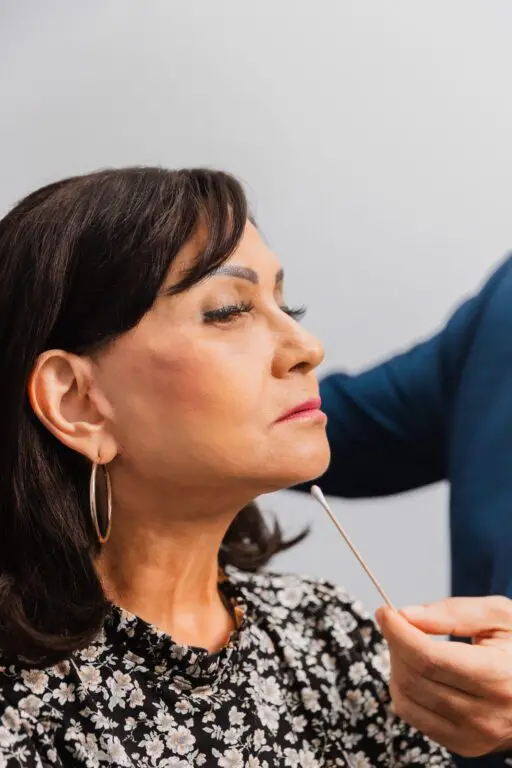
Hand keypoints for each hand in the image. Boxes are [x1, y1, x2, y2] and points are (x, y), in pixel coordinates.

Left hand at [375, 596, 511, 757]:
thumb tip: (406, 615)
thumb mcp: (499, 616)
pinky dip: (404, 689)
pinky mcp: (463, 744)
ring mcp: (474, 736)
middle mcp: (487, 715)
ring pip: (407, 699)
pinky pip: (413, 716)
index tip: (385, 612)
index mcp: (499, 677)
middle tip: (398, 624)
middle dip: (395, 644)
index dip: (399, 633)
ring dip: (396, 666)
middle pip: (414, 677)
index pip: (430, 659)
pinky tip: (416, 670)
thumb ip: (453, 612)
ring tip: (410, 645)